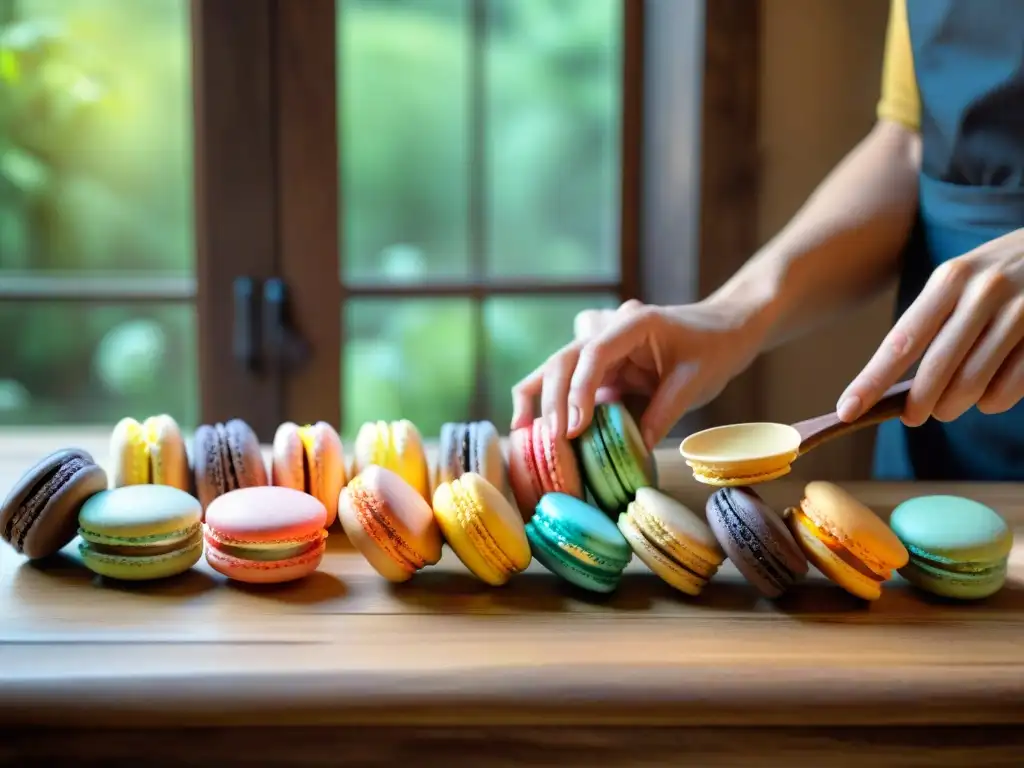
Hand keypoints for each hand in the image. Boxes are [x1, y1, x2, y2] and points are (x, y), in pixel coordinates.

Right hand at [510, 298, 765, 447]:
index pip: (594, 353)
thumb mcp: (695, 382)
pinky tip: (531, 423)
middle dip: (554, 399)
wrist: (724, 330)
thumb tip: (636, 450)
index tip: (573, 425)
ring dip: (539, 396)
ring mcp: (600, 343)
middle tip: (554, 438)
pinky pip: (567, 378)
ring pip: (557, 366)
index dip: (579, 389)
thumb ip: (663, 413)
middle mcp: (608, 327)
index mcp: (633, 322)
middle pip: (566, 358)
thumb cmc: (714, 349)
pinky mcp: (599, 363)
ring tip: (521, 430)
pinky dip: (549, 398)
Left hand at [838, 229, 1023, 425]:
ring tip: (949, 406)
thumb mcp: (960, 281)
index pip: (901, 341)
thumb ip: (932, 323)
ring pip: (973, 384)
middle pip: (937, 368)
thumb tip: (893, 385)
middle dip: (918, 404)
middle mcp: (984, 292)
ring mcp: (1022, 313)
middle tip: (912, 417)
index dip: (872, 381)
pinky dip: (991, 403)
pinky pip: (1009, 390)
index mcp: (950, 279)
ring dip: (953, 407)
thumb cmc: (998, 276)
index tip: (847, 410)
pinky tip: (987, 395)